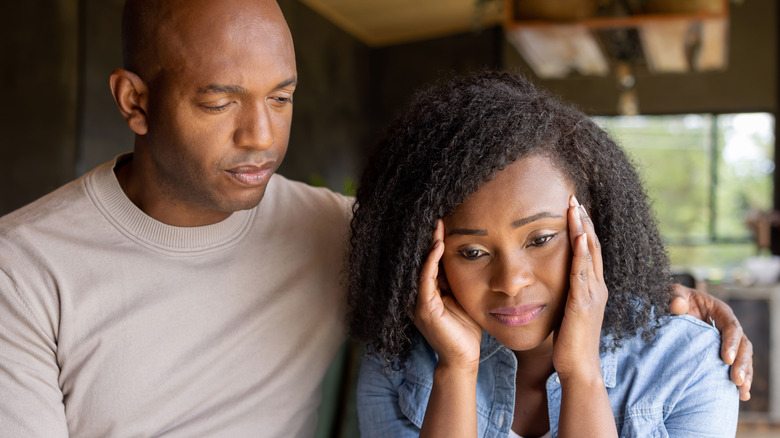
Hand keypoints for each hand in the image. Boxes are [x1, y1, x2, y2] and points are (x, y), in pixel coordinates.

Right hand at [414, 220, 481, 370]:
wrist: (464, 358)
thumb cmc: (465, 329)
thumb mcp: (461, 297)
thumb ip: (456, 280)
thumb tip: (463, 256)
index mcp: (427, 292)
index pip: (428, 262)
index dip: (434, 242)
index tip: (442, 222)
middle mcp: (417, 295)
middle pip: (421, 261)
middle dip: (429, 239)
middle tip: (438, 217)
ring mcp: (417, 302)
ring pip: (421, 266)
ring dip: (429, 245)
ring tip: (437, 225)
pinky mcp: (424, 309)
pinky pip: (425, 279)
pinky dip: (430, 261)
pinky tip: (437, 246)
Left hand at [553, 196, 607, 382]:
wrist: (578, 368)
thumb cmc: (569, 343)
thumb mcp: (566, 311)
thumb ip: (564, 294)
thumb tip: (549, 282)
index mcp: (592, 288)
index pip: (589, 250)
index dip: (583, 228)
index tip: (574, 207)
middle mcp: (597, 287)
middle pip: (593, 245)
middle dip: (584, 220)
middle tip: (574, 197)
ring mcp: (593, 294)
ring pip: (590, 254)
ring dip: (583, 229)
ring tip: (576, 207)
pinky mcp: (583, 304)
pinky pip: (583, 273)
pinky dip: (582, 253)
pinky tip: (579, 236)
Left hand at [670, 284, 752, 400]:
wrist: (670, 308)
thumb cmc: (673, 299)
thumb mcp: (672, 294)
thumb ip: (674, 297)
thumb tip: (677, 305)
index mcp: (719, 311)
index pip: (732, 327)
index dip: (731, 343)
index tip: (726, 359)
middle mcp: (728, 327)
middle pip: (743, 345)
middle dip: (741, 363)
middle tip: (736, 380)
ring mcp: (727, 342)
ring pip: (743, 358)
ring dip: (744, 374)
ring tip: (741, 391)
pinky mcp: (722, 354)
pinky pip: (735, 367)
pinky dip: (740, 380)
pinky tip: (741, 395)